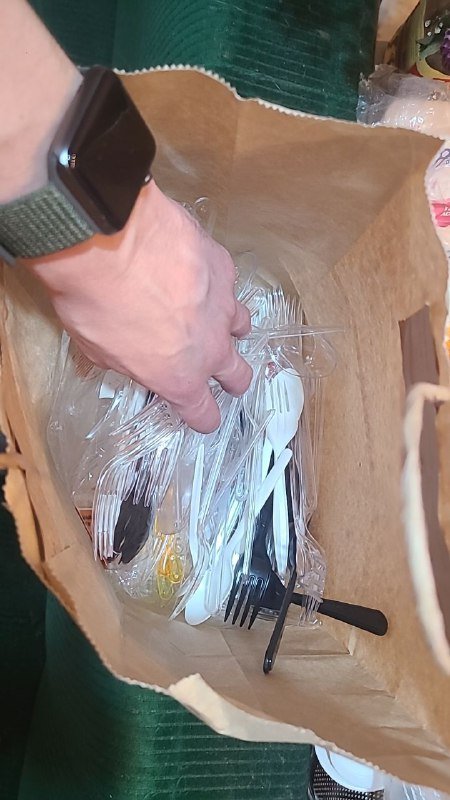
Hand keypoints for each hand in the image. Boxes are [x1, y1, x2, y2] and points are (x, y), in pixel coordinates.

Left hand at [27, 182, 251, 431]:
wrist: (111, 241)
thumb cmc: (95, 300)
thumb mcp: (97, 348)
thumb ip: (126, 359)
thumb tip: (126, 352)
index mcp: (178, 378)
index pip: (204, 413)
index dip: (203, 417)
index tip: (202, 415)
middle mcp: (209, 347)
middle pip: (239, 376)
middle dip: (232, 379)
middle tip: (222, 373)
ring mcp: (223, 305)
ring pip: (242, 326)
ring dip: (228, 327)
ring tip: (211, 318)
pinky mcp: (223, 267)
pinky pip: (226, 282)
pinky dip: (213, 282)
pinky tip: (193, 271)